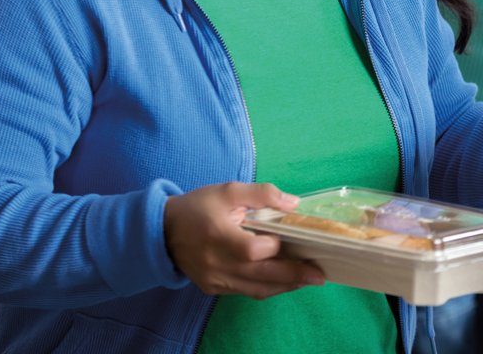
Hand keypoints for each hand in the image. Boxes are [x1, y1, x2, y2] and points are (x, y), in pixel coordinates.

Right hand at [164, 181, 324, 298]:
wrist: (163, 231)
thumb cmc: (198, 207)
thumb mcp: (228, 190)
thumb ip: (262, 194)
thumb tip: (293, 203)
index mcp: (218, 236)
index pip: (252, 249)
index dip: (274, 246)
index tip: (295, 237)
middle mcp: (216, 264)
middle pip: (261, 276)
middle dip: (293, 276)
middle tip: (319, 274)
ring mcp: (215, 280)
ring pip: (256, 289)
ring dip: (284, 285)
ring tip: (308, 279)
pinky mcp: (214, 288)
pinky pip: (246, 291)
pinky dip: (267, 286)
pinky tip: (284, 280)